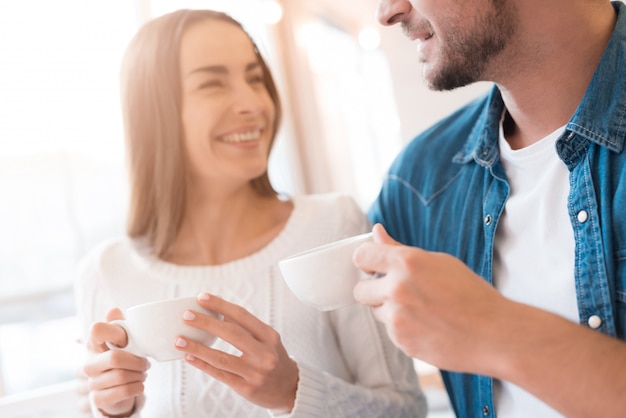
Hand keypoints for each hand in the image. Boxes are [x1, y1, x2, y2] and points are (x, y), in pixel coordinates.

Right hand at [83, 308, 149, 416]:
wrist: (115, 389)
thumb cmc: (120, 358)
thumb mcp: (122, 340)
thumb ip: (119, 325)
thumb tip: (113, 310)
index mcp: (94, 343)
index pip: (97, 329)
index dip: (116, 333)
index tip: (126, 340)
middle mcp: (89, 363)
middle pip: (115, 358)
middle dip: (137, 361)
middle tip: (145, 362)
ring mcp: (92, 382)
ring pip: (122, 376)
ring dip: (139, 375)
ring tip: (142, 373)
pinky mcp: (99, 398)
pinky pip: (124, 391)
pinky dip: (138, 387)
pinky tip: (139, 384)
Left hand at [174, 293, 298, 411]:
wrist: (290, 388)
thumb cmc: (274, 359)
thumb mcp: (267, 339)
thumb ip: (247, 327)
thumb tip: (220, 312)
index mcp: (269, 336)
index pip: (242, 315)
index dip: (221, 305)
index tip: (202, 298)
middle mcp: (264, 353)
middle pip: (232, 334)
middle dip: (206, 323)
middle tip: (187, 316)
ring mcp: (256, 372)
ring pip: (221, 357)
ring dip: (197, 347)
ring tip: (179, 340)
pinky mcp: (246, 388)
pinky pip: (220, 374)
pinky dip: (202, 365)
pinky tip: (189, 357)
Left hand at [352, 223, 506, 373]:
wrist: (495, 334)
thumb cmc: (471, 293)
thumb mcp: (438, 262)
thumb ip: (399, 249)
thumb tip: (376, 231)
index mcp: (406, 263)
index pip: (361, 256)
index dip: (366, 261)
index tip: (373, 266)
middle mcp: (397, 289)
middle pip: (360, 289)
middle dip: (374, 290)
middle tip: (398, 291)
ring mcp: (397, 319)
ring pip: (376, 312)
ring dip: (390, 310)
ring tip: (422, 310)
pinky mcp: (401, 342)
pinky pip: (390, 332)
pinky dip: (403, 329)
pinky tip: (427, 326)